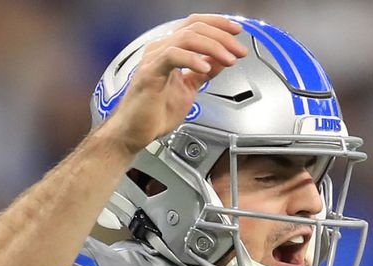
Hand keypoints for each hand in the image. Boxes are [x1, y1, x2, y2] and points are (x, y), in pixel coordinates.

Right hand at [104, 14, 247, 153]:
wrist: (134, 133)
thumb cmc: (152, 114)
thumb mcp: (188, 89)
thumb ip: (202, 73)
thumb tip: (220, 61)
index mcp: (169, 51)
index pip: (195, 25)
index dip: (218, 24)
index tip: (237, 31)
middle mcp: (160, 50)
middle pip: (195, 27)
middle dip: (223, 37)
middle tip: (239, 51)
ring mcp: (154, 59)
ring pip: (187, 37)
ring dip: (213, 47)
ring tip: (229, 59)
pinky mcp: (150, 72)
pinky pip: (173, 55)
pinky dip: (192, 59)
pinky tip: (205, 68)